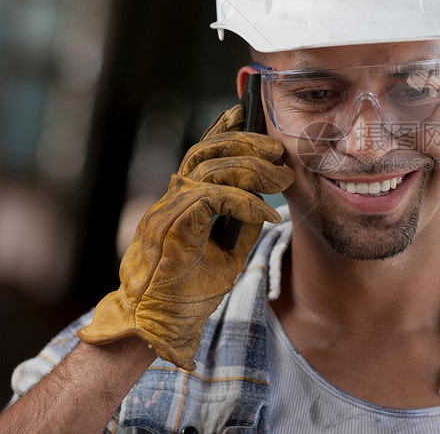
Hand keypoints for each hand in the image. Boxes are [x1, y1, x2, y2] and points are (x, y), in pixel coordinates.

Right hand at [78, 106, 293, 369]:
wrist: (158, 326)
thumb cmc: (186, 293)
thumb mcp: (227, 255)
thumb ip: (241, 227)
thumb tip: (265, 204)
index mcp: (180, 203)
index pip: (199, 154)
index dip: (219, 130)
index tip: (242, 112)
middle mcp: (172, 200)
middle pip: (206, 152)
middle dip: (245, 142)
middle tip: (278, 148)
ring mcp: (169, 211)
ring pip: (208, 167)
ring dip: (251, 167)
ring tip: (281, 178)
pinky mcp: (173, 226)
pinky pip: (212, 197)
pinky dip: (245, 201)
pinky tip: (268, 212)